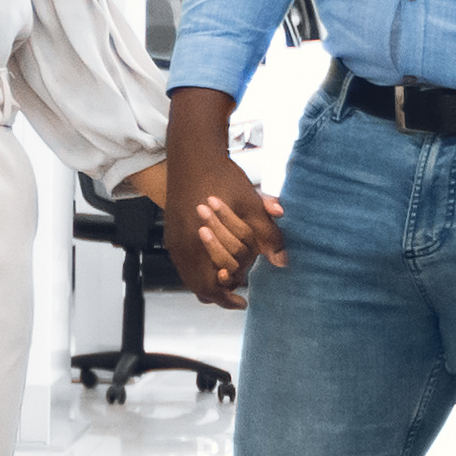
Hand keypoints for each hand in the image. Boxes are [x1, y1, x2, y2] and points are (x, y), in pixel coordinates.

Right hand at [159, 89, 285, 306]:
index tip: (242, 302)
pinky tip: (215, 258)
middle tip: (238, 289)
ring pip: (189, 274)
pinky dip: (200, 266)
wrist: (193, 153)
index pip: (209, 287)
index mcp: (197, 243)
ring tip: (229, 276)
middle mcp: (181, 246)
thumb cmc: (219, 177)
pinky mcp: (172, 231)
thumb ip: (266, 236)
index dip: (227, 299)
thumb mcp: (250, 206)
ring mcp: (174, 239)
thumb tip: (282, 261)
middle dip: (219, 290)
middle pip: (197, 286)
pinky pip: (184, 261)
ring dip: (209, 278)